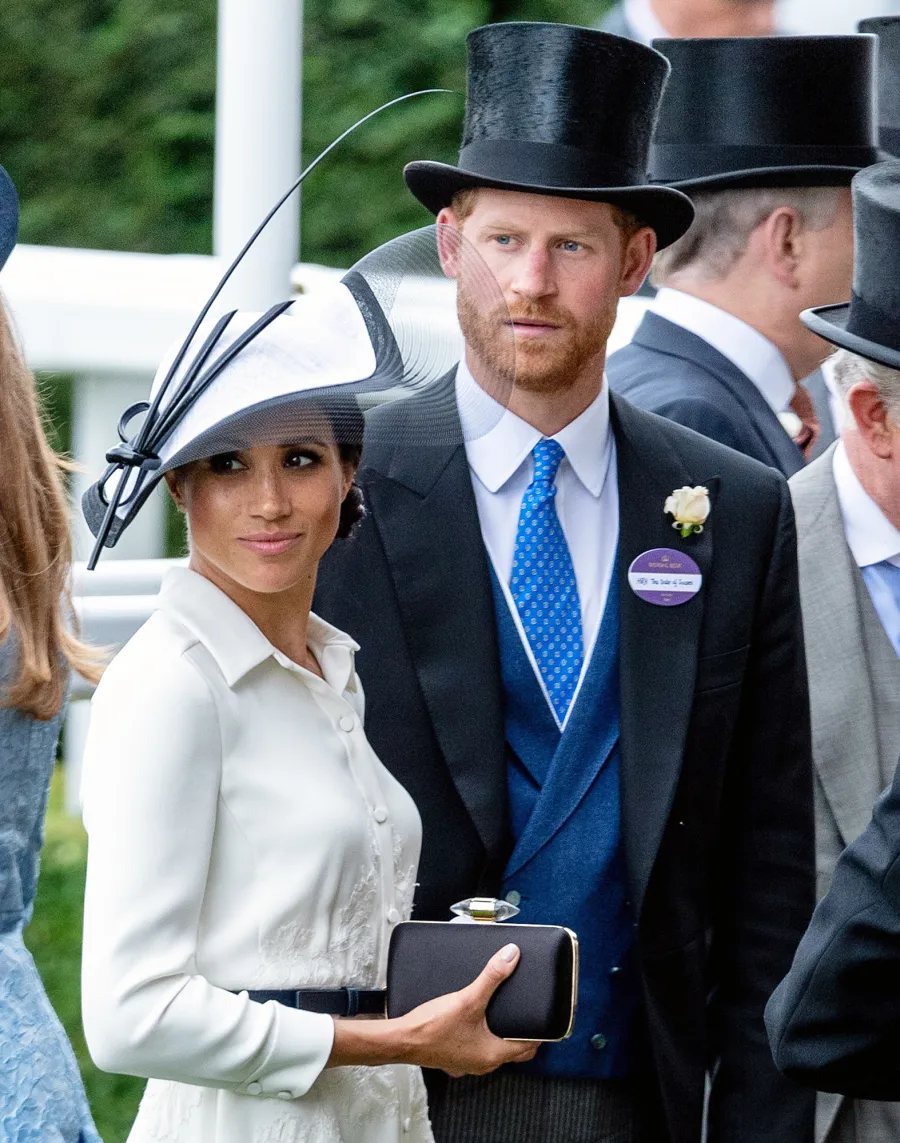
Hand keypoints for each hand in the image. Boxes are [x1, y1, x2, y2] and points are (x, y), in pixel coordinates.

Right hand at [397, 943, 538, 1075]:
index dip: (540, 1032)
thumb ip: (492, 976)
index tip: (545, 1018)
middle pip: (514, 1051)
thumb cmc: (431, 1027)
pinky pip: (477, 1048)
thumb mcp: (468, 998)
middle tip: (527, 1013)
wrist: (400, 1039)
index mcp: (493, 1054)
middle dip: (524, 1034)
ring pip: (495, 1050)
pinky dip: (484, 1036)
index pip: (529, 1047)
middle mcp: (483, 1063)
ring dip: (503, 1035)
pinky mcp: (455, 1057)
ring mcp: (468, 1063)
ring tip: (504, 1013)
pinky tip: (476, 1020)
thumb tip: (511, 956)